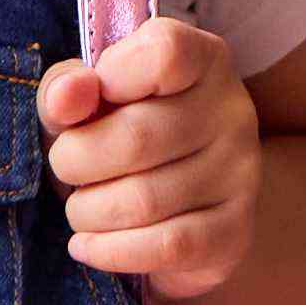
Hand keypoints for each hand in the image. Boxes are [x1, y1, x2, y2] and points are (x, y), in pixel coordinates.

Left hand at [40, 17, 259, 301]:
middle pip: (137, 137)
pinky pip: (165, 246)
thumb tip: (65, 98)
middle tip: (65, 167)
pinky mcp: (234, 233)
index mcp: (203, 59)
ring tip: (81, 208)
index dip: (111, 77)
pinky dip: (110, 251)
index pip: (164, 53)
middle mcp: (232, 111)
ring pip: (144, 200)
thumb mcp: (90, 97)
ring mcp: (240, 174)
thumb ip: (69, 87)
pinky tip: (87, 245)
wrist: (184, 201)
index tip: (87, 101)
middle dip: (75, 161)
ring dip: (88, 211)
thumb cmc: (124, 131)